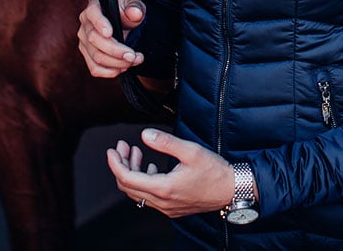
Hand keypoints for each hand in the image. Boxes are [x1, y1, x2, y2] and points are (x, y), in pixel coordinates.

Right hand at [77, 0, 145, 77]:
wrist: (124, 22)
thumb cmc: (127, 11)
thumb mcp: (134, 5)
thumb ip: (135, 8)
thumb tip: (135, 14)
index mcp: (94, 7)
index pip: (92, 14)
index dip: (99, 23)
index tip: (109, 33)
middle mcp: (85, 24)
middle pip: (94, 40)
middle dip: (116, 50)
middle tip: (133, 55)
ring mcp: (84, 41)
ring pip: (96, 57)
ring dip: (117, 63)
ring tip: (134, 61)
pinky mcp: (88, 55)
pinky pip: (95, 68)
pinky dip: (110, 71)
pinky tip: (123, 68)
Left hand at [106, 128, 235, 218]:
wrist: (231, 189)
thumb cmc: (214, 171)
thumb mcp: (190, 150)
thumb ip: (165, 142)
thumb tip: (145, 135)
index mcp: (164, 188)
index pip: (127, 179)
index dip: (115, 164)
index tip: (111, 150)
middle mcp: (163, 202)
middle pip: (129, 187)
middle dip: (121, 165)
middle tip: (122, 146)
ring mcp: (167, 207)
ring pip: (138, 192)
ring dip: (132, 171)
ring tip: (134, 152)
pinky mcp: (173, 207)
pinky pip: (149, 196)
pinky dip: (143, 180)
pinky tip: (149, 166)